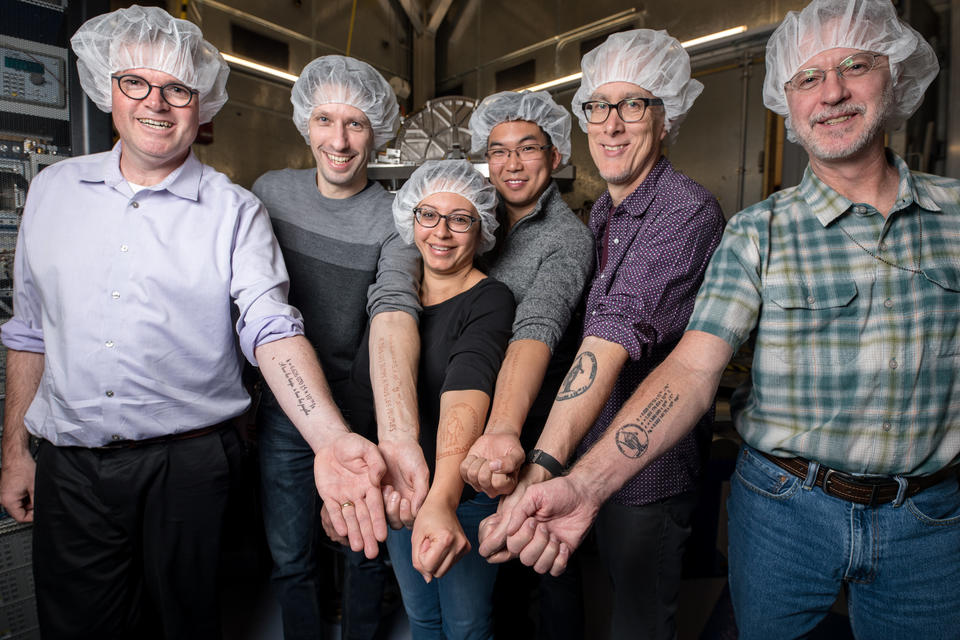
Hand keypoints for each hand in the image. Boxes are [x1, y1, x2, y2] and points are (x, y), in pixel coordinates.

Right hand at [0, 453, 34, 522]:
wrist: (17, 457)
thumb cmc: (23, 468)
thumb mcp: (34, 488)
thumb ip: (37, 501)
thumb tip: (40, 510)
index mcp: (8, 501)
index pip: (21, 518)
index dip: (33, 516)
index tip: (40, 511)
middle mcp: (3, 499)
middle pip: (20, 511)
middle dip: (31, 506)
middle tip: (38, 497)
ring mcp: (4, 494)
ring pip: (19, 504)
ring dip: (28, 500)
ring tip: (32, 489)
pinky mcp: (6, 490)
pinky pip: (17, 498)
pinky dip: (25, 495)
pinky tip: (28, 487)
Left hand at [313, 432, 387, 558]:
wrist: (332, 443)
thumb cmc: (353, 444)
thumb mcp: (366, 448)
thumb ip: (375, 461)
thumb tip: (377, 477)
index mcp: (371, 485)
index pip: (376, 506)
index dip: (378, 522)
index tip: (383, 536)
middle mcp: (359, 494)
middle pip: (364, 518)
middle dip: (368, 536)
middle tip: (372, 554)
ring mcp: (344, 496)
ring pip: (350, 518)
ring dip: (354, 533)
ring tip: (358, 549)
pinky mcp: (329, 495)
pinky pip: (333, 511)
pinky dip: (338, 521)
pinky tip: (342, 532)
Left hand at [378, 438, 428, 528]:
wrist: (396, 443)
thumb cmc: (411, 455)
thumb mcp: (420, 472)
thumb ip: (421, 492)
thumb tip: (418, 512)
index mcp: (415, 501)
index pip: (411, 519)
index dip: (407, 515)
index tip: (404, 500)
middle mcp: (402, 503)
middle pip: (397, 522)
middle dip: (394, 512)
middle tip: (395, 494)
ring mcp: (388, 500)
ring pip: (384, 516)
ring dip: (385, 506)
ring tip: (388, 488)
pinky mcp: (375, 494)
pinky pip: (373, 506)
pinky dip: (375, 501)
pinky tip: (379, 487)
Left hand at [411, 497, 469, 581]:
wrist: (442, 503)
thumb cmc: (427, 517)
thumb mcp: (415, 538)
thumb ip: (417, 560)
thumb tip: (428, 579)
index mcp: (446, 540)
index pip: (428, 566)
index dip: (421, 556)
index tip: (424, 540)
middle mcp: (459, 545)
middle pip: (437, 572)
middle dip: (428, 561)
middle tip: (429, 542)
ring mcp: (464, 547)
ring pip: (443, 571)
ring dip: (435, 560)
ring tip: (435, 542)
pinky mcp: (466, 548)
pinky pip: (449, 565)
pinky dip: (442, 558)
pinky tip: (441, 543)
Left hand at [460, 432, 524, 497]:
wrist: (499, 440)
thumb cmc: (509, 448)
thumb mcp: (518, 453)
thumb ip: (511, 462)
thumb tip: (494, 467)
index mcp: (508, 486)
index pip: (498, 483)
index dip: (498, 468)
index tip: (501, 460)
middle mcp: (493, 489)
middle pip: (483, 479)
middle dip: (487, 464)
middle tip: (492, 459)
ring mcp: (479, 485)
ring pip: (472, 474)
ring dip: (479, 461)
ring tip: (486, 459)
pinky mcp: (468, 477)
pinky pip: (463, 469)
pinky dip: (470, 459)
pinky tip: (478, 458)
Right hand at [503, 475, 600, 575]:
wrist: (583, 495)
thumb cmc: (559, 491)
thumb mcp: (535, 494)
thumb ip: (519, 511)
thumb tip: (509, 531)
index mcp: (523, 527)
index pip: (512, 545)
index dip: (522, 537)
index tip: (533, 521)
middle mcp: (534, 540)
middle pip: (525, 559)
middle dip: (537, 544)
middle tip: (546, 527)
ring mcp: (548, 548)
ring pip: (539, 567)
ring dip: (548, 552)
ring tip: (556, 536)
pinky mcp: (563, 553)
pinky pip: (555, 570)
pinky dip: (560, 561)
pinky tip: (564, 545)